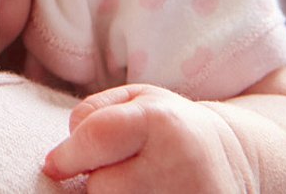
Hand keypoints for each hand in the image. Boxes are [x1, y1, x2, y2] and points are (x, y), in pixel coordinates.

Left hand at [43, 85, 253, 192]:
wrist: (230, 158)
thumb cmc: (167, 126)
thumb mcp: (134, 99)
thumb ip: (90, 114)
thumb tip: (58, 160)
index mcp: (160, 121)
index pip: (96, 138)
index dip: (66, 156)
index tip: (54, 165)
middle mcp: (179, 162)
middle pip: (102, 188)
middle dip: (97, 182)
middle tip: (115, 172)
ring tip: (134, 186)